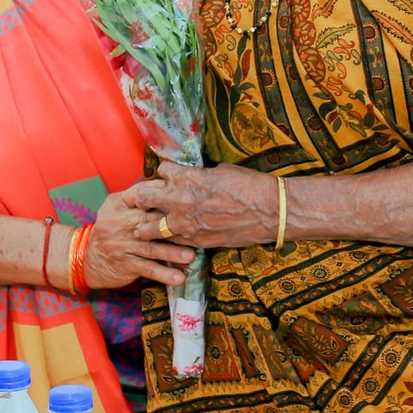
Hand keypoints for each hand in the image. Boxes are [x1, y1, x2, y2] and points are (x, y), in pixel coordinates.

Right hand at [82, 189, 194, 289]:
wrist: (87, 257)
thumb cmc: (110, 227)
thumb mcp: (116, 206)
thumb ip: (136, 194)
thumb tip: (165, 181)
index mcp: (119, 204)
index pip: (141, 195)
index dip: (161, 195)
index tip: (182, 194)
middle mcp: (120, 223)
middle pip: (149, 222)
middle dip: (172, 225)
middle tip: (194, 227)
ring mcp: (124, 245)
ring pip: (151, 248)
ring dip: (172, 253)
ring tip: (190, 255)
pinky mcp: (127, 265)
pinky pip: (148, 269)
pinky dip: (164, 274)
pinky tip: (179, 278)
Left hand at [126, 161, 277, 248]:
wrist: (269, 210)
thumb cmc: (249, 185)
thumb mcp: (220, 171)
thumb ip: (200, 175)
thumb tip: (192, 176)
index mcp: (187, 177)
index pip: (160, 171)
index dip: (164, 174)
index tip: (166, 178)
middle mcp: (180, 200)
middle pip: (144, 197)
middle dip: (143, 198)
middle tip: (144, 201)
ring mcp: (186, 224)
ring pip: (150, 228)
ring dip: (147, 226)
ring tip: (144, 227)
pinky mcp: (196, 241)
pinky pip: (171, 241)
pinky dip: (169, 240)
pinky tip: (169, 239)